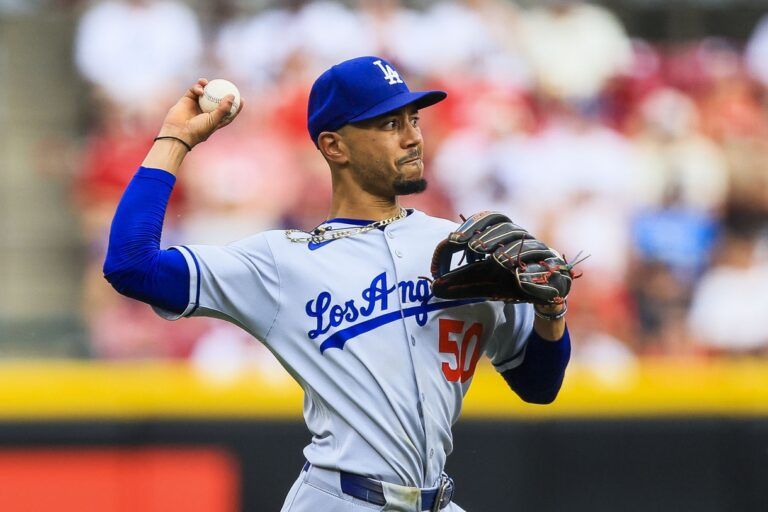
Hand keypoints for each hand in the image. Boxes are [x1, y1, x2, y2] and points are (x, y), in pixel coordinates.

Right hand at [157, 78, 244, 147]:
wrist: (178, 132)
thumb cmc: (198, 129)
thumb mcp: (214, 120)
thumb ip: (223, 108)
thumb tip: (233, 95)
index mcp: (215, 120)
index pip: (228, 112)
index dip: (235, 106)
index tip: (241, 99)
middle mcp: (206, 112)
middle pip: (217, 100)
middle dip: (222, 92)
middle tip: (229, 85)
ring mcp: (197, 105)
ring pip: (206, 93)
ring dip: (208, 86)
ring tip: (209, 82)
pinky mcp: (187, 100)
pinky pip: (194, 90)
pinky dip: (198, 88)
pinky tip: (200, 89)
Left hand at [430, 211, 582, 303]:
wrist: (544, 295)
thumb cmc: (509, 282)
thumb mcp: (482, 282)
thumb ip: (460, 282)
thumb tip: (434, 288)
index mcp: (505, 235)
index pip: (491, 218)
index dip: (473, 226)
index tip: (454, 240)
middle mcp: (524, 240)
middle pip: (509, 228)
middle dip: (490, 237)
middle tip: (474, 249)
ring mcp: (542, 255)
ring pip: (530, 245)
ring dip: (512, 251)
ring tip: (498, 262)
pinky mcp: (556, 272)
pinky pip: (548, 268)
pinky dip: (533, 274)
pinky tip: (520, 279)